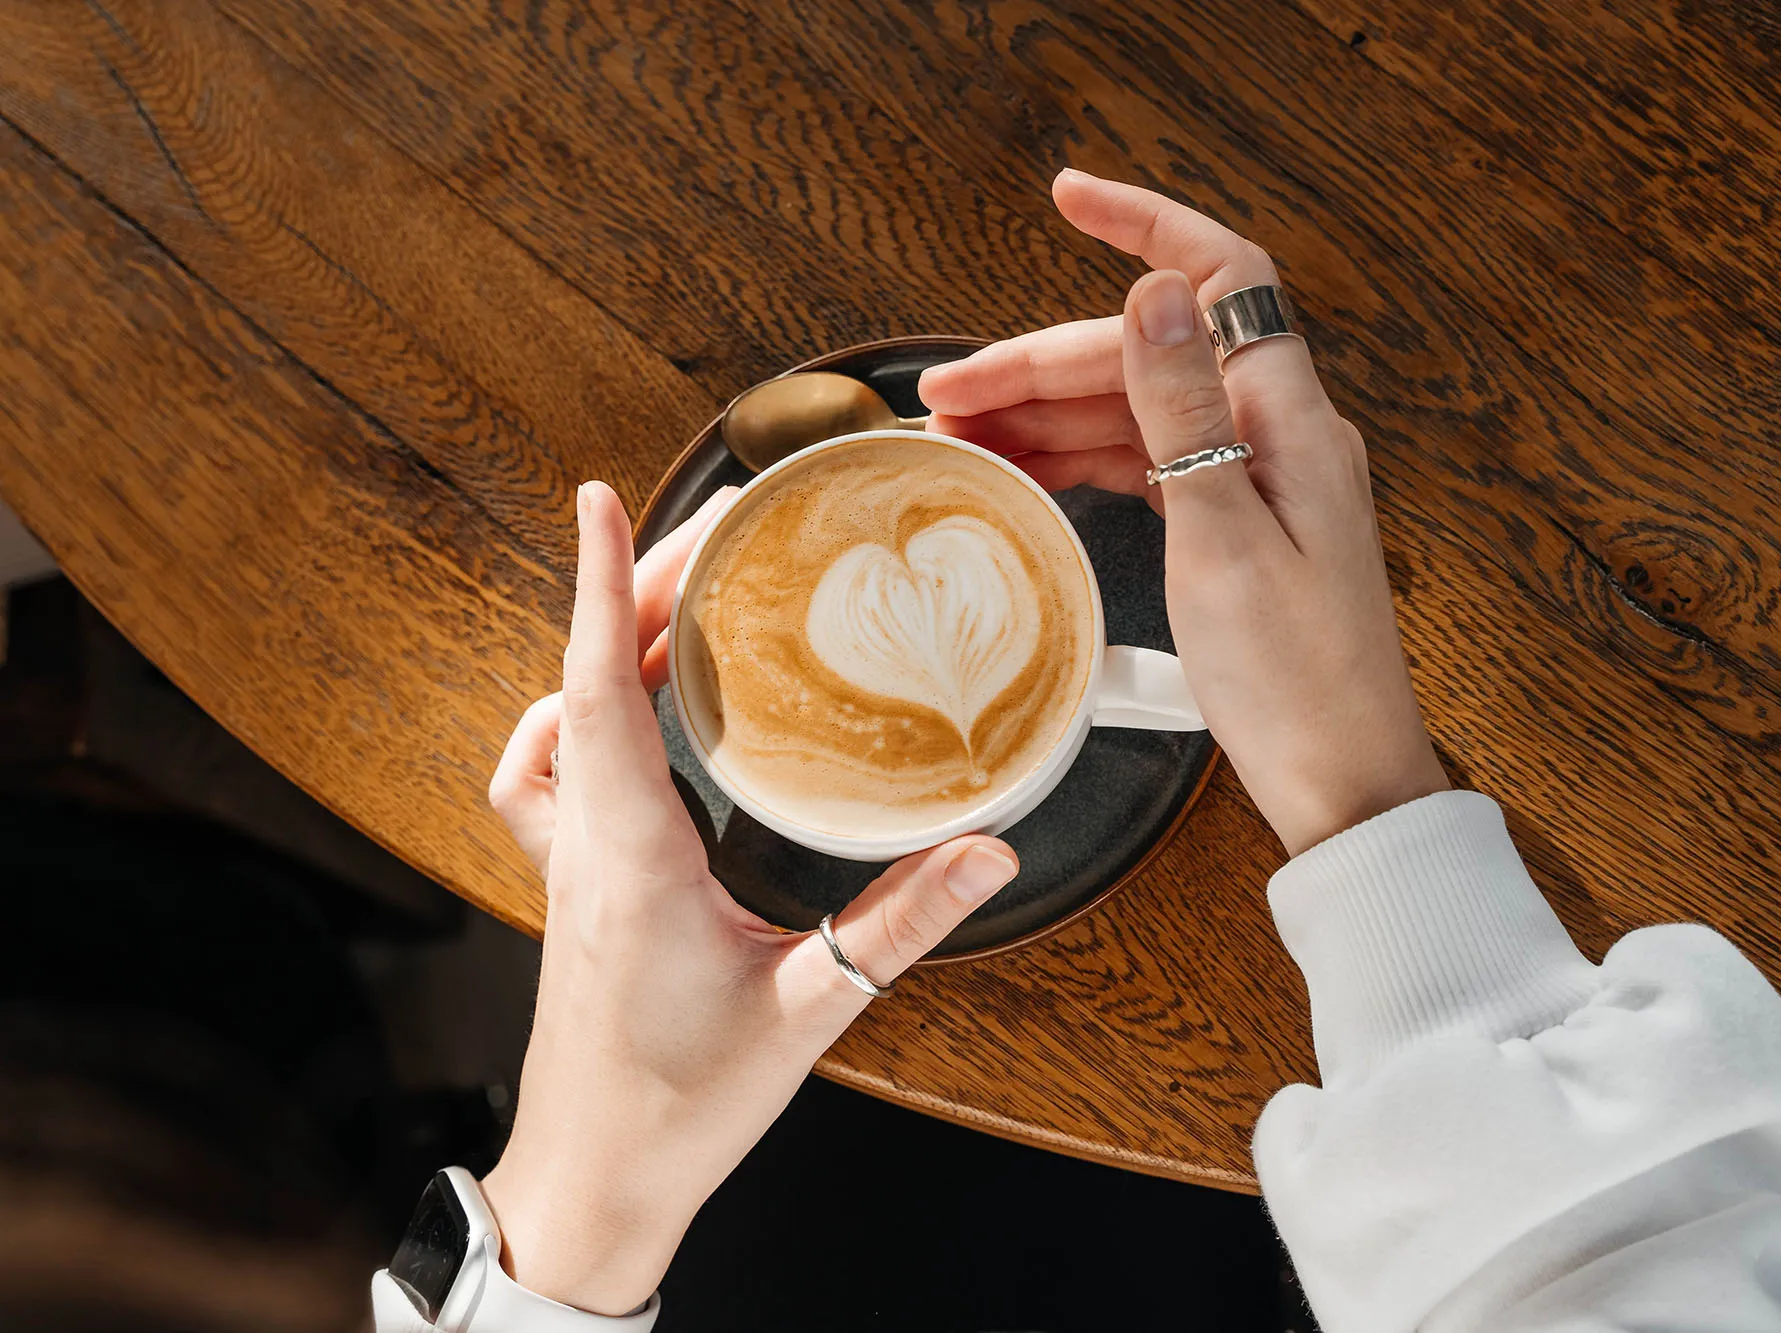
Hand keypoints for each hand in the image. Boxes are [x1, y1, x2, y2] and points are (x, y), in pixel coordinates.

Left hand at [480, 483, 1020, 1314]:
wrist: (594, 1181)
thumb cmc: (680, 1108)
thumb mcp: (810, 1012)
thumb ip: (899, 926)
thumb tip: (985, 850)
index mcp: (632, 858)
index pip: (602, 694)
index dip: (606, 590)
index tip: (600, 503)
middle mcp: (586, 846)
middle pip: (590, 685)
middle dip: (648, 591)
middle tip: (723, 529)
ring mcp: (569, 865)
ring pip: (562, 723)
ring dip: (614, 649)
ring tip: (688, 608)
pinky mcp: (575, 886)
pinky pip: (555, 774)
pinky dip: (585, 718)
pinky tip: (633, 721)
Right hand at [920, 170, 1446, 854]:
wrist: (1340, 780)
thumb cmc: (1295, 680)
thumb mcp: (1222, 538)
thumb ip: (1182, 408)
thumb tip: (1157, 289)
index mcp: (1287, 417)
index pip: (1220, 276)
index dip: (1144, 225)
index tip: (1067, 195)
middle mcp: (1276, 431)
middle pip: (1147, 354)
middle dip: (1042, 362)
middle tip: (945, 396)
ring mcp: (1256, 477)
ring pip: (1136, 411)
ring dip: (1048, 414)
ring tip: (958, 435)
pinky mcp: (1234, 522)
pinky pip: (1146, 463)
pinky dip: (1082, 459)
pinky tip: (1024, 469)